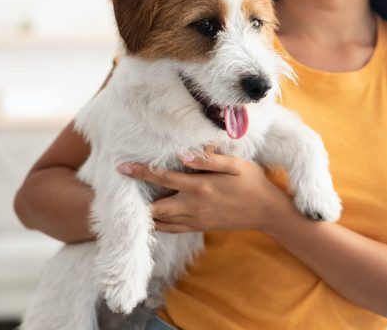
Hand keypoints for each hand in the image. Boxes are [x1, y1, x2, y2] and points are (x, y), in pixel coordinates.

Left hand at [117, 152, 293, 233]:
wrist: (266, 212)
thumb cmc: (252, 182)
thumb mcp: (235, 164)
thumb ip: (208, 160)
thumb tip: (182, 155)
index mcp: (200, 187)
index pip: (163, 178)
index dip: (141, 172)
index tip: (122, 168)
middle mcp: (193, 206)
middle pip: (155, 208)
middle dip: (136, 201)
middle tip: (120, 195)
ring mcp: (196, 220)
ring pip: (161, 222)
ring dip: (145, 215)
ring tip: (131, 206)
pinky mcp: (200, 228)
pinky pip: (173, 230)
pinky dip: (159, 226)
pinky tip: (153, 219)